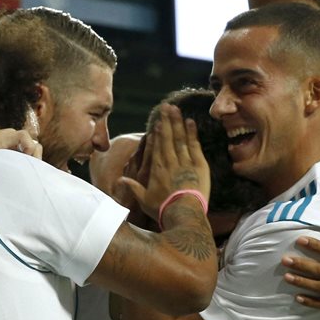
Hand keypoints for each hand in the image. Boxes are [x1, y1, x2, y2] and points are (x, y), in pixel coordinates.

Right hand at [118, 105, 210, 219]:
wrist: (183, 214)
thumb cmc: (163, 209)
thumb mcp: (144, 200)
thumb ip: (133, 187)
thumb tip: (120, 180)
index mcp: (157, 168)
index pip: (157, 146)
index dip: (158, 132)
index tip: (158, 121)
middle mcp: (170, 161)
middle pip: (168, 137)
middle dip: (167, 120)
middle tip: (167, 106)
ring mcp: (185, 162)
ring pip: (180, 138)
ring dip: (178, 122)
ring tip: (176, 109)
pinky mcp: (199, 165)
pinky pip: (195, 145)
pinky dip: (192, 133)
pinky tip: (190, 122)